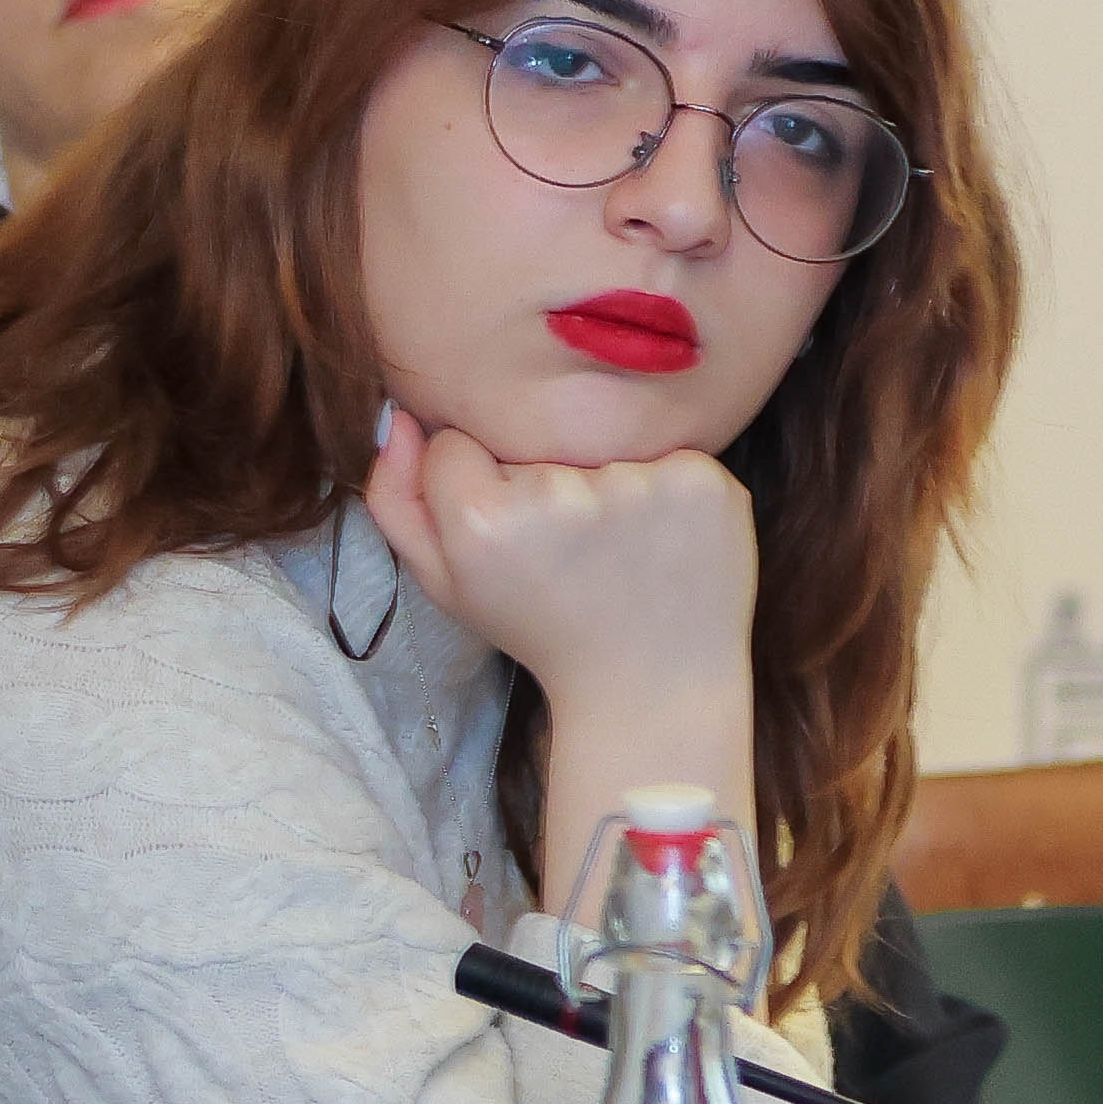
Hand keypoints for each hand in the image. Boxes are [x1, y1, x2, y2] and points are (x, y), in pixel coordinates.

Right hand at [363, 403, 759, 890]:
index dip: (478, 490)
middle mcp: (560, 496)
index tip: (512, 539)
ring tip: (621, 548)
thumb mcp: (447, 582)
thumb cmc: (542, 629)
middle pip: (529, 439)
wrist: (652, 687)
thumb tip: (401, 416)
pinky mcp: (705, 485)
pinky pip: (671, 452)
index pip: (455, 445)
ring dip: (609, 483)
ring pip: (601, 442)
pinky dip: (668, 490)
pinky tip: (665, 541)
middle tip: (569, 550)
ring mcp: (641, 487)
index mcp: (483, 522)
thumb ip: (397, 499)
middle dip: (543, 480)